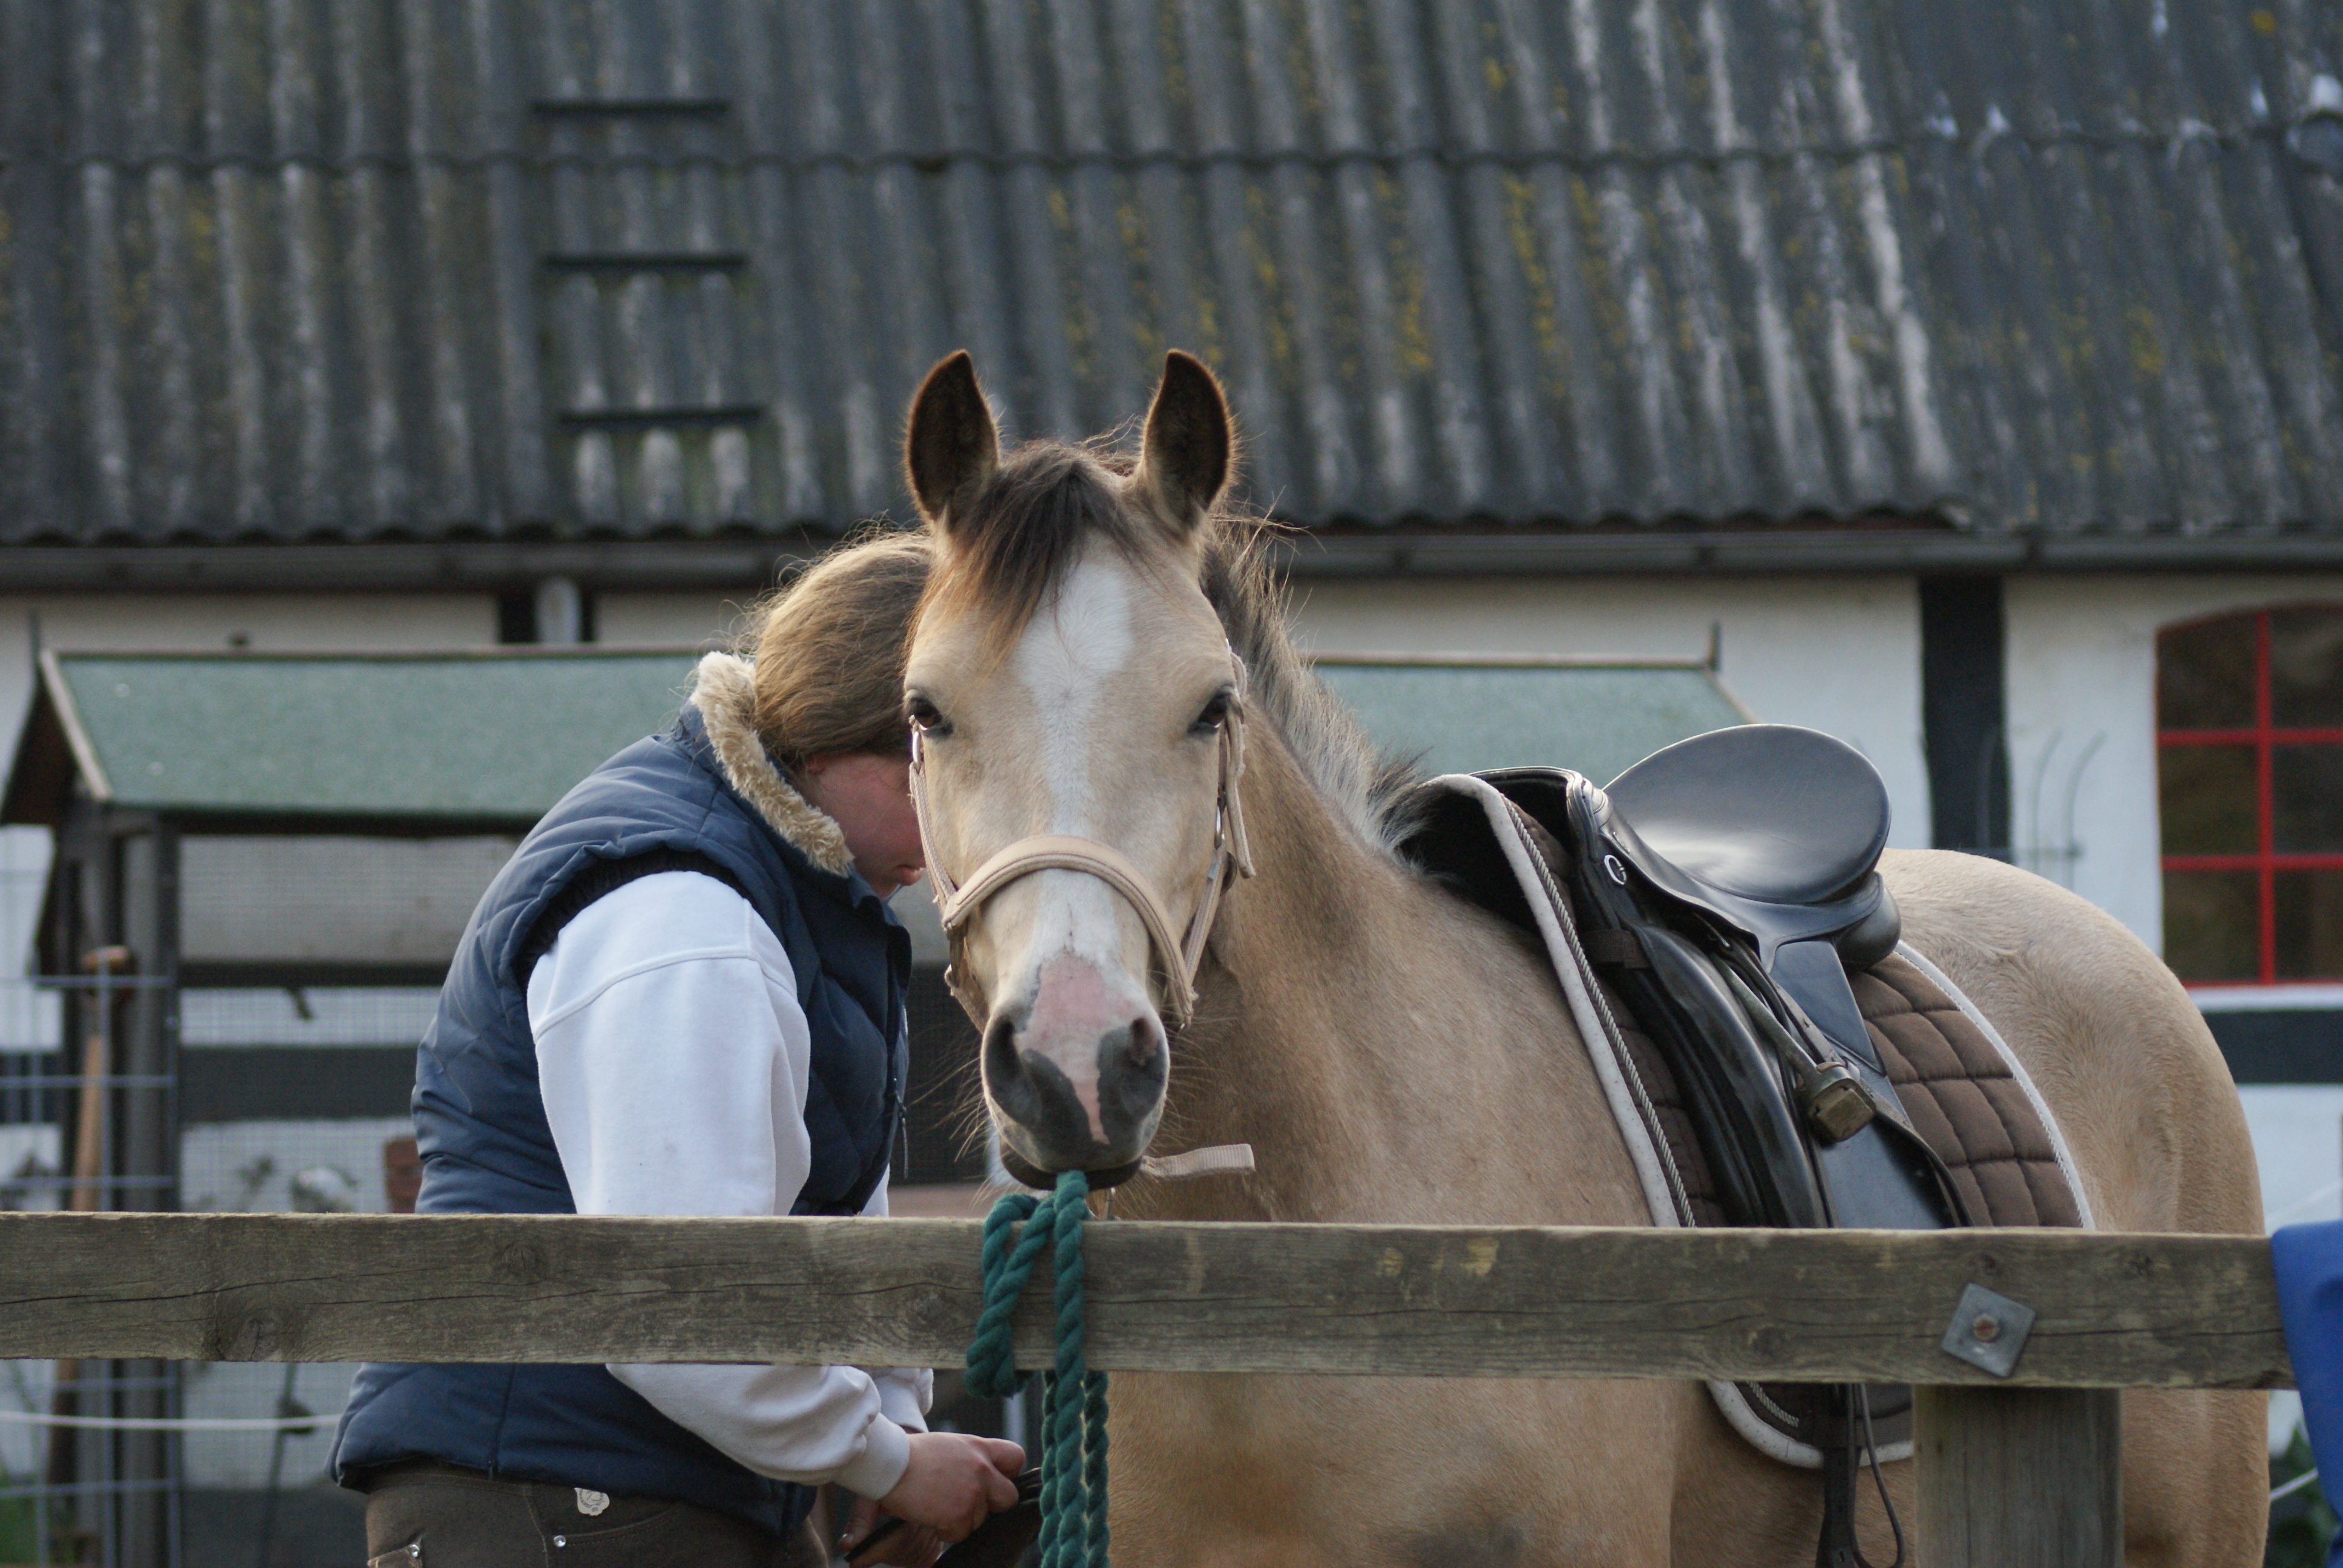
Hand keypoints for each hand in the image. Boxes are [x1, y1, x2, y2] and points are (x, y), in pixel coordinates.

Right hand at [841, 1432, 1022, 1559]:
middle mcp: (982, 1469)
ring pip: (980, 1520)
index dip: (1007, 1474)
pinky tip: (930, 1517)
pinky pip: (960, 1534)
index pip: (1016, 1457)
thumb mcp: (947, 1446)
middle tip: (966, 1503)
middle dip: (992, 1505)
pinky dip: (945, 1532)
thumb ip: (968, 1460)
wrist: (889, 1462)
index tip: (993, 1480)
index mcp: (979, 1447)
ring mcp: (973, 1492)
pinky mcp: (959, 1514)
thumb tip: (975, 1479)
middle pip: (1009, 1497)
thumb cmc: (910, 1454)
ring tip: (937, 1506)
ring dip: (961, 1520)